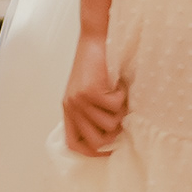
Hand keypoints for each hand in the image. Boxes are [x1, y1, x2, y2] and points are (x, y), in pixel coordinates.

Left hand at [62, 29, 125, 156]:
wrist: (94, 39)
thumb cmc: (97, 66)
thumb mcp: (89, 93)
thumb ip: (93, 113)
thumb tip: (113, 136)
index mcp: (69, 110)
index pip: (74, 144)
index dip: (92, 152)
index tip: (109, 150)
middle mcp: (71, 107)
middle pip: (96, 141)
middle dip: (114, 133)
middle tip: (120, 116)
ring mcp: (79, 100)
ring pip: (110, 125)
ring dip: (121, 111)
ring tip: (119, 95)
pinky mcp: (90, 91)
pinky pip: (115, 106)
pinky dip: (122, 96)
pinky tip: (119, 84)